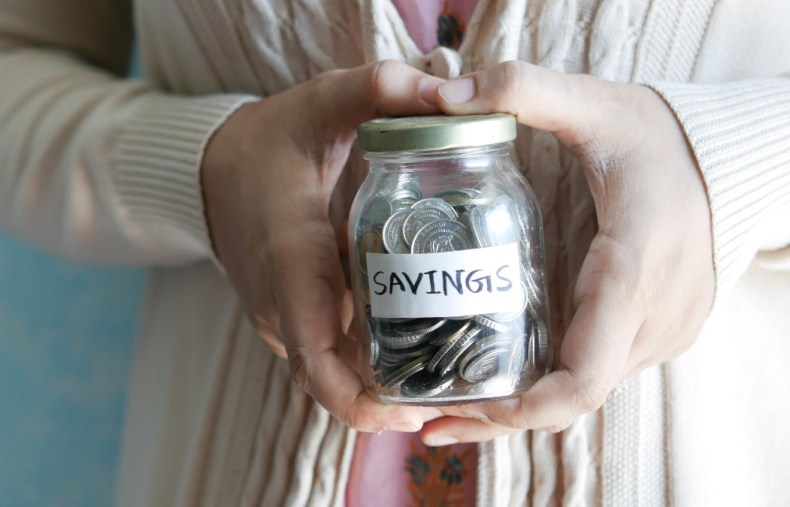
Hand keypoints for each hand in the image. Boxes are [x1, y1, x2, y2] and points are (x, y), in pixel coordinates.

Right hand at [202, 61, 445, 432]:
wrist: (208, 169)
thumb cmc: (268, 140)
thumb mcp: (320, 103)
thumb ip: (379, 90)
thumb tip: (451, 94)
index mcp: (289, 260)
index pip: (316, 357)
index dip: (360, 399)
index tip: (413, 410)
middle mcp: (279, 303)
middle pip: (331, 379)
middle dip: (387, 400)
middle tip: (452, 393)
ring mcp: (278, 316)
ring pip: (330, 371)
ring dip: (380, 382)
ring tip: (446, 371)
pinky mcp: (284, 316)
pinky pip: (325, 351)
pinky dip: (364, 358)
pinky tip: (414, 341)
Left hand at [420, 61, 714, 443]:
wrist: (729, 158)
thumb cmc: (660, 136)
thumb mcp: (595, 104)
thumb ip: (525, 90)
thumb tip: (445, 95)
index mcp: (633, 272)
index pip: (583, 376)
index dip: (522, 409)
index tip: (462, 410)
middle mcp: (653, 319)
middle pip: (571, 398)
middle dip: (500, 415)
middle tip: (426, 418)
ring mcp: (660, 333)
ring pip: (583, 392)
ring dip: (519, 406)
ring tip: (446, 405)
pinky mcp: (655, 332)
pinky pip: (595, 373)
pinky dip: (546, 386)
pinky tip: (497, 381)